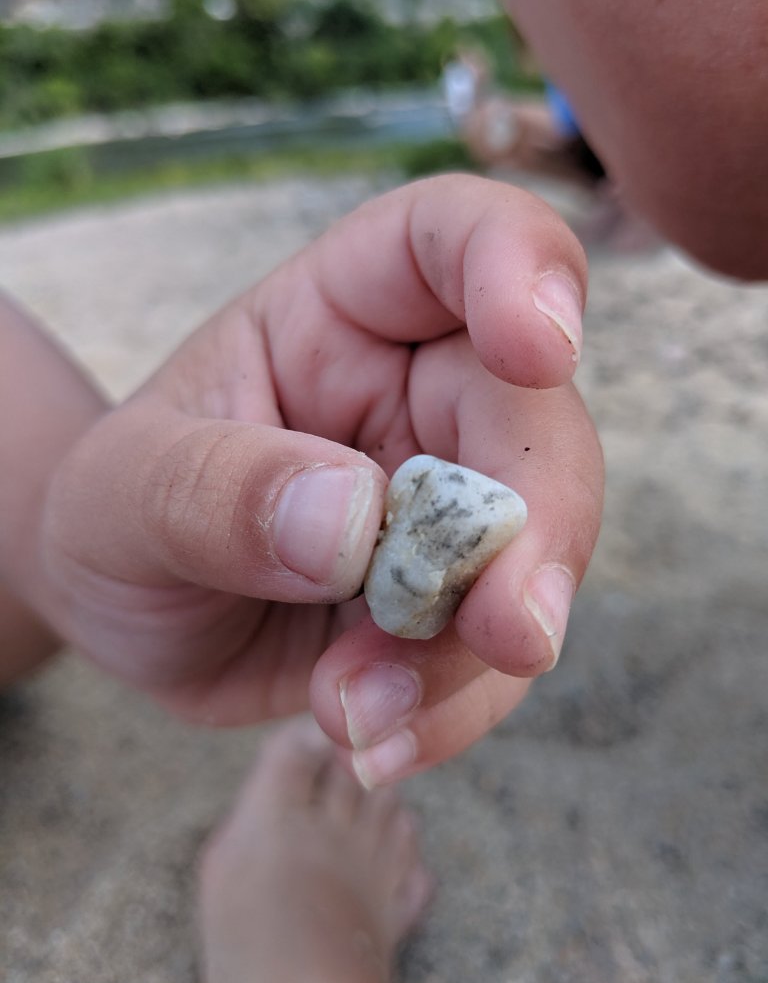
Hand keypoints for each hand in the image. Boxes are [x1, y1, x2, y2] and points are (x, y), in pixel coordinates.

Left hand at [39, 174, 602, 784]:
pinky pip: (495, 656)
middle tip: (504, 632)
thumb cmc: (118, 510)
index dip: (522, 265)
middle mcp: (421, 393)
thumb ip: (216, 491)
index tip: (539, 350)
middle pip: (535, 420)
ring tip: (363, 717)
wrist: (132, 606)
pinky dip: (452, 709)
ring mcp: (451, 498)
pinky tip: (374, 744)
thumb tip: (352, 522)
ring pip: (536, 553)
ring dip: (478, 651)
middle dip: (534, 527)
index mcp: (346, 312)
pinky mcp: (454, 600)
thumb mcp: (123, 493)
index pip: (456, 239)